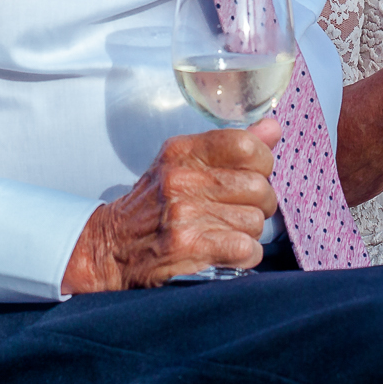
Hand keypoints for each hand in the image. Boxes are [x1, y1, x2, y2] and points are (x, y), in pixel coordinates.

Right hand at [62, 118, 280, 291]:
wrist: (109, 248)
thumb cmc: (153, 205)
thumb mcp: (182, 163)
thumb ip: (230, 146)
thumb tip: (273, 128)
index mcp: (182, 152)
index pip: (244, 144)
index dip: (261, 162)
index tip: (254, 174)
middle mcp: (182, 180)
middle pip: (258, 186)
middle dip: (260, 203)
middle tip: (241, 210)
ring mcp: (185, 215)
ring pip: (255, 221)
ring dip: (248, 232)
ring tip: (225, 232)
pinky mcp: (191, 249)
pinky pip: (247, 249)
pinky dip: (245, 255)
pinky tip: (227, 252)